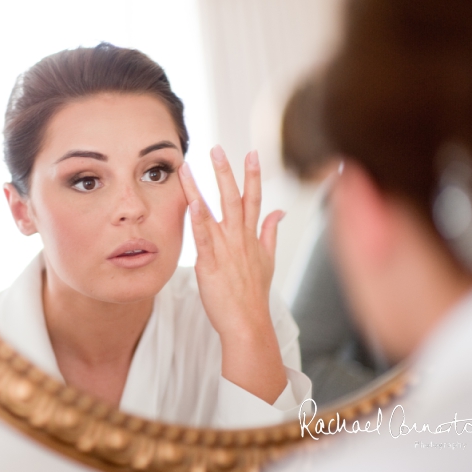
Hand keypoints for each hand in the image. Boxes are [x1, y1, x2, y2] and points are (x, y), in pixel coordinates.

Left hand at [178, 146, 287, 403]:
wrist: (249, 323)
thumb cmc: (254, 294)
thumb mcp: (268, 259)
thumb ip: (270, 232)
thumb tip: (279, 212)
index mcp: (251, 236)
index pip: (254, 199)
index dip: (253, 175)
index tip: (253, 152)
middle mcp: (240, 238)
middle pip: (234, 198)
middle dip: (226, 171)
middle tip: (217, 148)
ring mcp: (226, 249)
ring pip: (214, 211)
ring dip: (202, 187)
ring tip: (191, 166)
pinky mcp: (211, 262)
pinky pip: (203, 236)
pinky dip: (198, 218)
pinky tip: (192, 201)